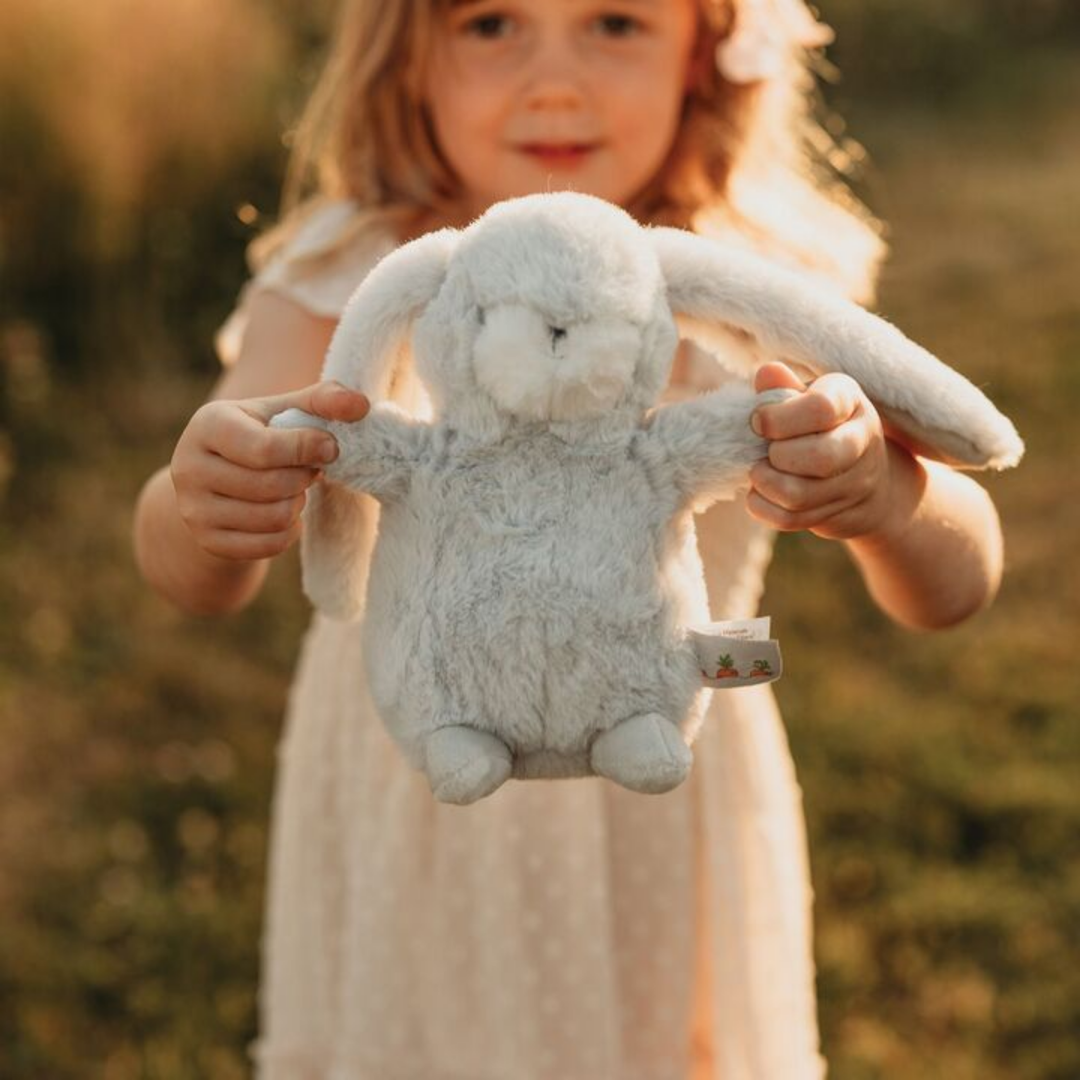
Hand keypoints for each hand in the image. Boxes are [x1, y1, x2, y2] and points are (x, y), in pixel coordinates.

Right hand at [171, 380, 369, 559]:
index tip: (331, 448)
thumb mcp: (285, 410)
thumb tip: (360, 405)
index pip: (264, 448)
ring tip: (293, 489)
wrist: (216, 481)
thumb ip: (323, 400)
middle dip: (304, 478)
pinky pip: (269, 545)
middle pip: (272, 485)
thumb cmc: (260, 436)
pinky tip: (284, 512)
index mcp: (208, 424)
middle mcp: (189, 467)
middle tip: (309, 470)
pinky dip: (289, 530)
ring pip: (273, 517)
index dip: (307, 449)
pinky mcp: (208, 541)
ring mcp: (194, 509)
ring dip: (297, 504)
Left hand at [747, 362, 909, 540]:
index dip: (779, 418)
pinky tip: (758, 493)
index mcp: (850, 401)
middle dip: (779, 456)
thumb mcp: (809, 397)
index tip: (758, 421)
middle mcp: (861, 441)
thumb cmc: (822, 426)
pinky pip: (792, 519)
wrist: (870, 477)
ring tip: (757, 471)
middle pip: (820, 457)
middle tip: (765, 451)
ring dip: (766, 484)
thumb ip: (784, 387)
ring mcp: (854, 483)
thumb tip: (767, 373)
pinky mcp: (837, 513)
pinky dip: (764, 508)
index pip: (820, 409)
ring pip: (801, 494)